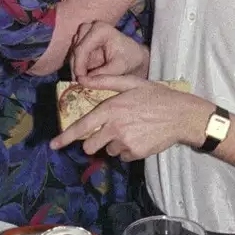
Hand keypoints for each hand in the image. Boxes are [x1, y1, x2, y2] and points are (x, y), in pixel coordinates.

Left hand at [51, 75, 212, 160]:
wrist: (180, 115)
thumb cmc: (155, 96)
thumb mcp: (131, 83)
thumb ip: (105, 81)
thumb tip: (82, 79)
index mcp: (110, 108)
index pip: (82, 126)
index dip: (65, 137)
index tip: (53, 145)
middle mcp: (114, 127)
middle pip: (90, 145)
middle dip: (94, 141)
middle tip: (107, 132)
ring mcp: (124, 142)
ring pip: (108, 150)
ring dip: (113, 143)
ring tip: (131, 130)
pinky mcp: (135, 153)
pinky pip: (122, 155)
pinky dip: (127, 149)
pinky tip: (139, 137)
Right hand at [69, 21, 149, 82]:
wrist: (135, 56)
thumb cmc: (130, 59)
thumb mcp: (118, 69)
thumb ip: (101, 76)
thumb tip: (81, 81)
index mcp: (101, 30)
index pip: (82, 48)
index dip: (78, 65)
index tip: (79, 80)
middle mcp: (91, 27)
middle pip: (75, 48)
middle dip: (76, 66)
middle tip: (78, 82)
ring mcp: (86, 33)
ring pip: (73, 51)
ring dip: (75, 66)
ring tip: (81, 81)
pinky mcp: (84, 41)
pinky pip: (75, 54)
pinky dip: (78, 65)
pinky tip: (82, 76)